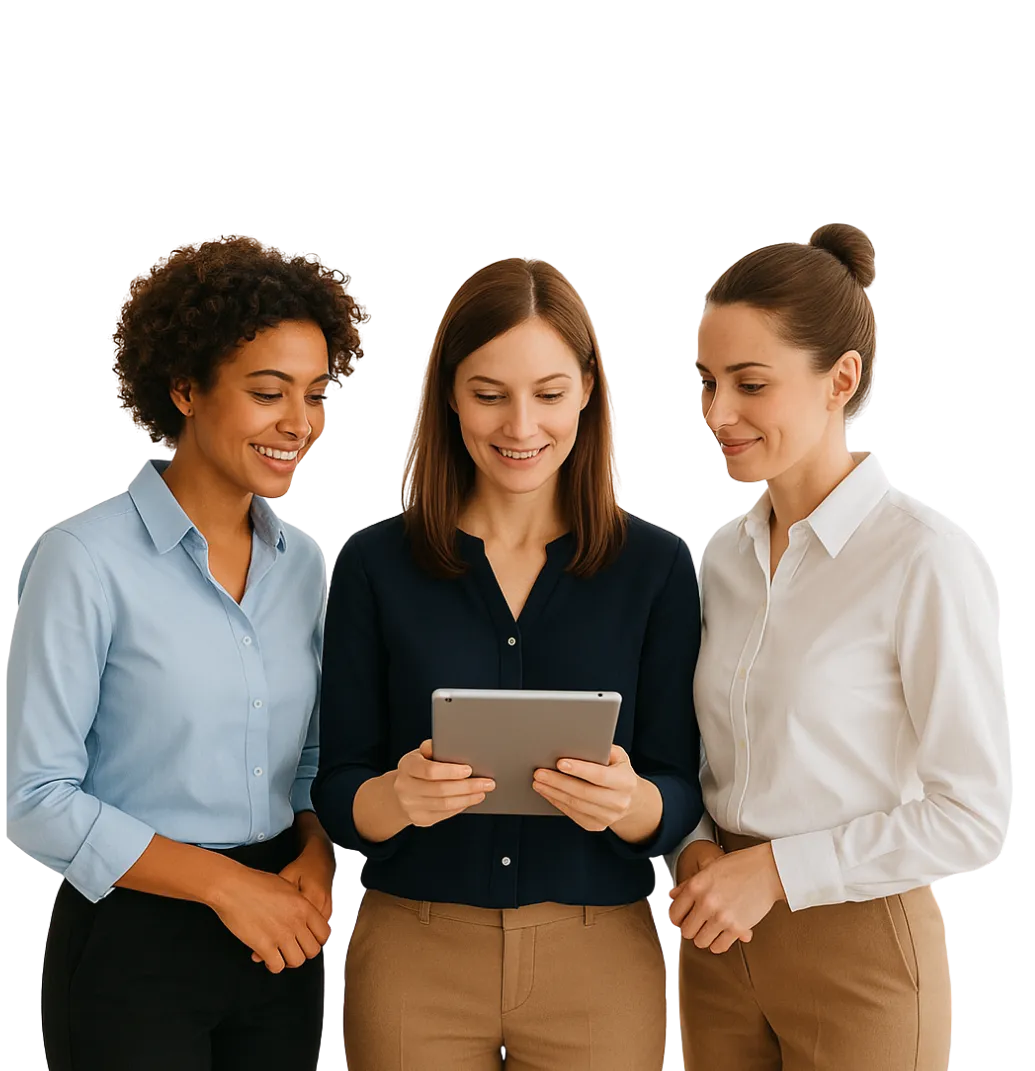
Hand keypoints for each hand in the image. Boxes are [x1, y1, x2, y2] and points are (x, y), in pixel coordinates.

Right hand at [250, 841, 334, 963]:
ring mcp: (280, 935)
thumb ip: (298, 902)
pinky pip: (277, 966)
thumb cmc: (255, 883)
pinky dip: (273, 965)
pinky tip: (268, 957)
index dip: (317, 940)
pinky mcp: (263, 946)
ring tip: (281, 954)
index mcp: (303, 906)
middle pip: (313, 950)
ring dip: (289, 960)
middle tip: (295, 949)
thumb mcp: (287, 885)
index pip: (324, 933)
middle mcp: (295, 921)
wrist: (233, 887)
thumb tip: (302, 914)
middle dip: (304, 952)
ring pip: (297, 961)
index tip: (310, 940)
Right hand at [393, 739, 495, 827]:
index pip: (430, 771)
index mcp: (407, 766)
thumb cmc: (418, 767)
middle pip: (441, 789)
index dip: (451, 771)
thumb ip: (434, 748)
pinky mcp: (420, 819)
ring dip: (468, 798)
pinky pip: (444, 814)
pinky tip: (470, 799)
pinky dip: (460, 806)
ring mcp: (411, 806)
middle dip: (468, 786)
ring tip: (482, 791)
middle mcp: (405, 787)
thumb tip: (452, 745)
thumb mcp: (422, 753)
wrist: (402, 790)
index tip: (469, 769)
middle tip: (488, 783)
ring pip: (445, 804)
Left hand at [531, 744, 639, 831]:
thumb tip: (578, 743)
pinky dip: (557, 802)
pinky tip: (547, 792)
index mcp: (626, 782)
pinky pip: (573, 814)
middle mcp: (619, 802)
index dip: (580, 769)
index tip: (560, 763)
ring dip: (553, 793)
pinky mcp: (596, 825)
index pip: (600, 776)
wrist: (630, 799)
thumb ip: (603, 749)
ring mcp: (608, 817)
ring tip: (538, 782)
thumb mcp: (618, 756)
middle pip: (584, 792)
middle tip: (540, 773)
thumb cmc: (618, 771)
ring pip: (575, 804)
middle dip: (558, 782)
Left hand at [667, 843, 784, 952]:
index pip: (674, 913)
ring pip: (700, 942)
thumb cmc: (740, 866)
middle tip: (698, 923)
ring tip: (711, 928)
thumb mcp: (709, 869)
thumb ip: (688, 884)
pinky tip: (722, 934)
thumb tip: (672, 896)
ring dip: (705, 937)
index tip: (682, 918)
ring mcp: (721, 917)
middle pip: (686, 931)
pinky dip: (719, 943)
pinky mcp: (737, 929)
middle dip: (692, 928)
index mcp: (696, 886)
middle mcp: (706, 903)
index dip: (678, 917)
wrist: (767, 871)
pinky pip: (719, 947)